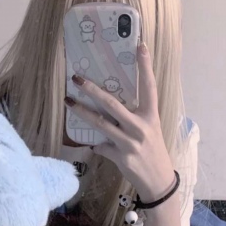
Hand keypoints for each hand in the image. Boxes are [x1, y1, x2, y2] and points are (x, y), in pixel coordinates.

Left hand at [64, 42, 174, 201]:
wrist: (158, 180)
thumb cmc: (153, 150)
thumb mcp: (149, 129)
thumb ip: (133, 117)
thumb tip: (108, 109)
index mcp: (150, 115)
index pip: (149, 86)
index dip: (145, 66)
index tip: (140, 46)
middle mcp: (140, 126)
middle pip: (112, 103)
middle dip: (92, 90)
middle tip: (76, 78)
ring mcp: (130, 142)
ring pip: (100, 123)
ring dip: (81, 112)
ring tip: (68, 101)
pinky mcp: (120, 156)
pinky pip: (100, 146)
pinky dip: (96, 145)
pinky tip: (96, 146)